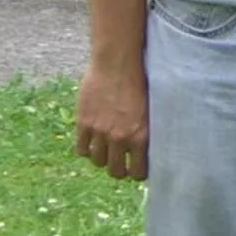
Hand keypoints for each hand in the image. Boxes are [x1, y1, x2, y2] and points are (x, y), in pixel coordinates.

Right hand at [76, 60, 148, 180]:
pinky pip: (82, 149)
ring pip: (98, 162)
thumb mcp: (153, 108)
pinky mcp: (84, 123)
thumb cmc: (142, 80)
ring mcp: (100, 131)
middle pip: (116, 171)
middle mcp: (120, 137)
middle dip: (120, 170)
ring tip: (108, 153)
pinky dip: (87, 149)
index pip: (138, 171)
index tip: (138, 169)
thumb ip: (150, 129)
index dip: (138, 173)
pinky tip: (93, 143)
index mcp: (142, 135)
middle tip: (122, 165)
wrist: (118, 62)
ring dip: (103, 160)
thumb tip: (153, 148)